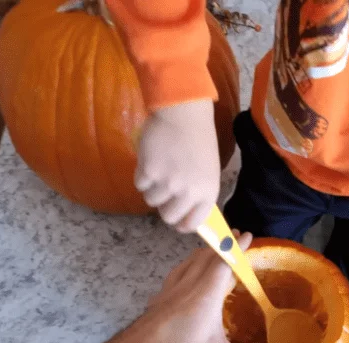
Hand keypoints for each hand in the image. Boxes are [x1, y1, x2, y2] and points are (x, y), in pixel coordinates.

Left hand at [100, 232, 283, 342]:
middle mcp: (186, 287)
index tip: (248, 235)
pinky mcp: (158, 301)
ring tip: (212, 252)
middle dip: (221, 245)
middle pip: (205, 257)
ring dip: (202, 254)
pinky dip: (186, 268)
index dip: (236, 247)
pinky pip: (175, 275)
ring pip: (187, 263)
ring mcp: (168, 292)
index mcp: (203, 295)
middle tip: (235, 237)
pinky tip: (184, 277)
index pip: (223, 262)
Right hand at [134, 100, 219, 232]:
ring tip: (159, 169)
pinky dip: (142, 175)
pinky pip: (139, 184)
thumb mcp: (208, 170)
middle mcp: (188, 192)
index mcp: (207, 193)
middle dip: (164, 206)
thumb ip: (198, 192)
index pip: (192, 223)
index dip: (181, 224)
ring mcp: (168, 183)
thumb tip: (186, 211)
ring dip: (152, 188)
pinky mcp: (149, 172)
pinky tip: (151, 160)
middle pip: (168, 217)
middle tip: (163, 191)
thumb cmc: (198, 139)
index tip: (176, 219)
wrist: (184, 113)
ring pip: (151, 200)